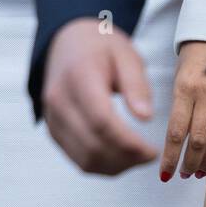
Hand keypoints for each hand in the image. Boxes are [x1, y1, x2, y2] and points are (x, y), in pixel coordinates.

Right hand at [41, 18, 158, 174]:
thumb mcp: (125, 53)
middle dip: (127, 158)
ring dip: (116, 166)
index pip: (102, 121)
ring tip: (138, 157)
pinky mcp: (53, 130)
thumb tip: (145, 117)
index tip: (152, 150)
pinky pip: (78, 159)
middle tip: (150, 154)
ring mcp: (53, 117)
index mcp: (78, 76)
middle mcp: (59, 100)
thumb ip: (136, 84)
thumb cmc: (99, 45)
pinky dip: (102, 165)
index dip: (129, 143)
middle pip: (94, 145)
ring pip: (85, 159)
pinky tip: (121, 157)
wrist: (67, 40)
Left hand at [159, 40, 205, 182]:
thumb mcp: (177, 80)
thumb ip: (179, 109)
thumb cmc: (191, 61)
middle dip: (190, 163)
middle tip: (184, 174)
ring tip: (200, 172)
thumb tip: (176, 144)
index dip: (170, 157)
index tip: (165, 174)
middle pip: (198, 140)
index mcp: (185, 88)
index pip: (176, 131)